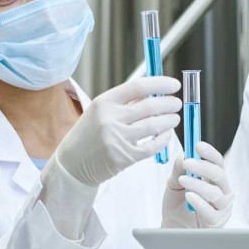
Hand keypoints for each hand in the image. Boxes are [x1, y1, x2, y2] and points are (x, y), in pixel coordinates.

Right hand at [55, 76, 180, 186]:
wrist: (72, 164)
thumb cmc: (89, 134)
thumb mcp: (99, 111)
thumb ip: (124, 102)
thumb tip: (155, 91)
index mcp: (104, 102)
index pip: (138, 86)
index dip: (160, 84)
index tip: (174, 85)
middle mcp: (110, 119)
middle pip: (150, 106)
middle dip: (169, 104)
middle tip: (177, 103)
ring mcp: (118, 139)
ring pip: (154, 126)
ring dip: (170, 120)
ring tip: (175, 118)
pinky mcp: (125, 157)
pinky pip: (152, 146)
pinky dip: (164, 138)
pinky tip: (167, 134)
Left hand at [161, 141, 233, 228]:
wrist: (172, 228)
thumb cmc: (177, 205)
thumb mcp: (174, 183)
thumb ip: (179, 169)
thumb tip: (184, 154)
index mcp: (215, 180)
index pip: (217, 162)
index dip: (209, 153)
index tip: (198, 145)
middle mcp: (223, 192)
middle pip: (219, 175)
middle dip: (202, 167)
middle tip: (187, 163)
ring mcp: (222, 208)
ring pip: (215, 193)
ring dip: (198, 184)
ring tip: (183, 180)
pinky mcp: (216, 222)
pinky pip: (211, 212)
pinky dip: (200, 203)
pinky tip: (189, 196)